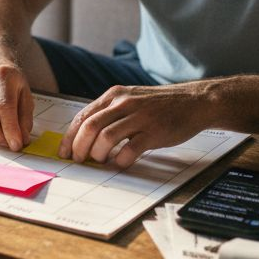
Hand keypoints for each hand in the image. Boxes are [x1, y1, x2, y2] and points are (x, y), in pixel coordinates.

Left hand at [60, 83, 211, 165]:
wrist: (194, 102)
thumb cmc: (159, 105)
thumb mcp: (130, 100)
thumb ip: (110, 113)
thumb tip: (85, 136)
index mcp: (114, 95)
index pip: (83, 116)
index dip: (70, 137)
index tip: (64, 152)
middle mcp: (124, 103)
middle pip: (90, 127)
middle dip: (79, 147)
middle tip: (79, 160)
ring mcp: (140, 117)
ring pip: (106, 137)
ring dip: (98, 154)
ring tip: (100, 160)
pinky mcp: (154, 132)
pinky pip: (130, 150)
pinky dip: (120, 160)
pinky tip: (120, 163)